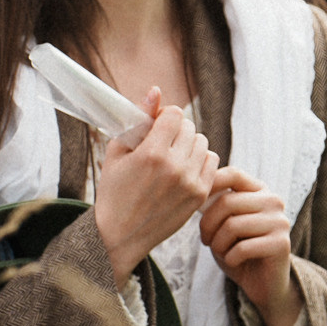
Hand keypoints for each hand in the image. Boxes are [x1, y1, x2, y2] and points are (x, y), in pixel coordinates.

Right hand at [92, 90, 218, 280]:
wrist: (119, 234)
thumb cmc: (113, 191)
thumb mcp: (117, 152)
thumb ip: (138, 120)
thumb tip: (155, 91)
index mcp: (152, 154)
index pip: (175, 114)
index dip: (165, 116)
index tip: (156, 126)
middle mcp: (175, 167)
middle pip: (190, 127)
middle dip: (176, 130)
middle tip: (163, 143)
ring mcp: (190, 182)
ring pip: (203, 143)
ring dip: (190, 144)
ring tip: (173, 156)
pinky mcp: (200, 195)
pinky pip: (213, 162)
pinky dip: (201, 161)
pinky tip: (185, 168)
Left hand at [202, 166, 298, 325]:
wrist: (263, 284)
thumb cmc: (239, 250)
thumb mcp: (225, 223)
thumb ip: (217, 204)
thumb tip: (197, 188)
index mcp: (260, 190)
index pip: (233, 174)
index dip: (210, 184)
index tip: (196, 205)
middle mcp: (274, 201)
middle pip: (228, 202)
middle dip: (207, 225)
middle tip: (205, 240)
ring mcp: (280, 221)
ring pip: (232, 225)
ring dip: (218, 244)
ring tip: (220, 252)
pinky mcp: (281, 244)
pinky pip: (242, 248)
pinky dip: (229, 258)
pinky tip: (233, 262)